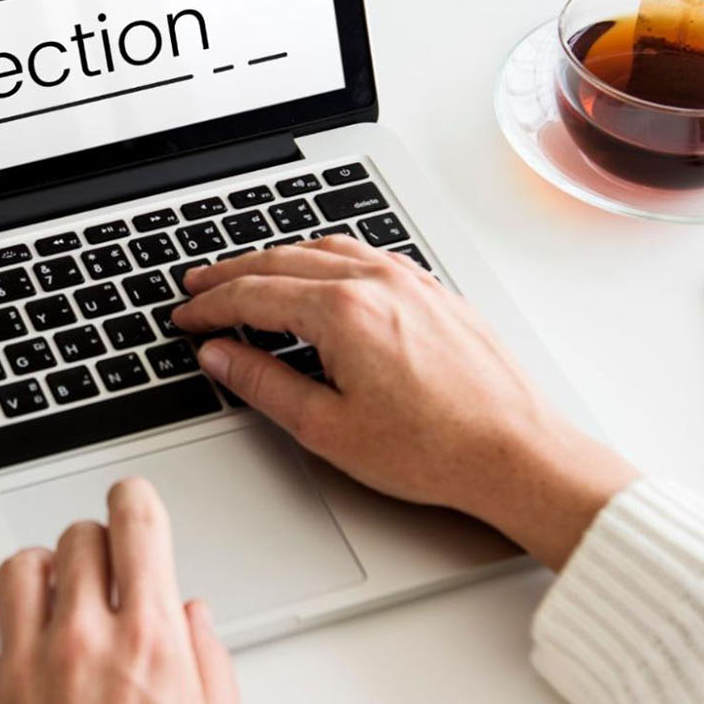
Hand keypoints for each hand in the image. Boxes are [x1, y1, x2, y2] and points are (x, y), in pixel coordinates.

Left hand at [0, 478, 247, 703]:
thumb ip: (213, 665)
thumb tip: (192, 617)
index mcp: (150, 642)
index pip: (136, 522)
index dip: (135, 500)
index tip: (131, 503)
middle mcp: (82, 640)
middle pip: (77, 538)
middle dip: (94, 547)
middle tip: (100, 577)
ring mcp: (21, 665)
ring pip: (16, 566)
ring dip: (38, 574)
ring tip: (49, 602)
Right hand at [172, 237, 636, 569]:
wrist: (517, 453)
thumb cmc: (435, 449)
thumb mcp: (327, 428)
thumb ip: (263, 383)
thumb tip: (220, 356)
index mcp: (342, 312)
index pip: (254, 295)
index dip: (210, 306)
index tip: (185, 317)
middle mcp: (375, 282)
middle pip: (282, 261)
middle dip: (232, 274)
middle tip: (198, 286)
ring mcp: (409, 281)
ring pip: (324, 249)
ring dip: (277, 259)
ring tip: (247, 275)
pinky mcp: (434, 291)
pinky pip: (364, 255)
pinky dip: (324, 258)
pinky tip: (318, 274)